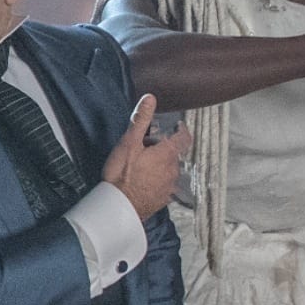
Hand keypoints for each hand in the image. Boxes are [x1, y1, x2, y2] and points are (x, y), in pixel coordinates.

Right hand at [102, 95, 189, 218]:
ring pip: (169, 170)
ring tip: (141, 166)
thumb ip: (141, 120)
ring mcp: (169, 185)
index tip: (178, 127)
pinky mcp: (163, 199)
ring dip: (160, 166)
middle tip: (144, 148)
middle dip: (162, 149)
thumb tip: (150, 98)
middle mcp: (173, 169)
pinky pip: (163, 185)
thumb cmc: (122, 174)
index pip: (184, 138)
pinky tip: (142, 183)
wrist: (120, 206)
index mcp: (167, 153)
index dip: (182, 130)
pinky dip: (156, 181)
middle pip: (173, 154)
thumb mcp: (129, 142)